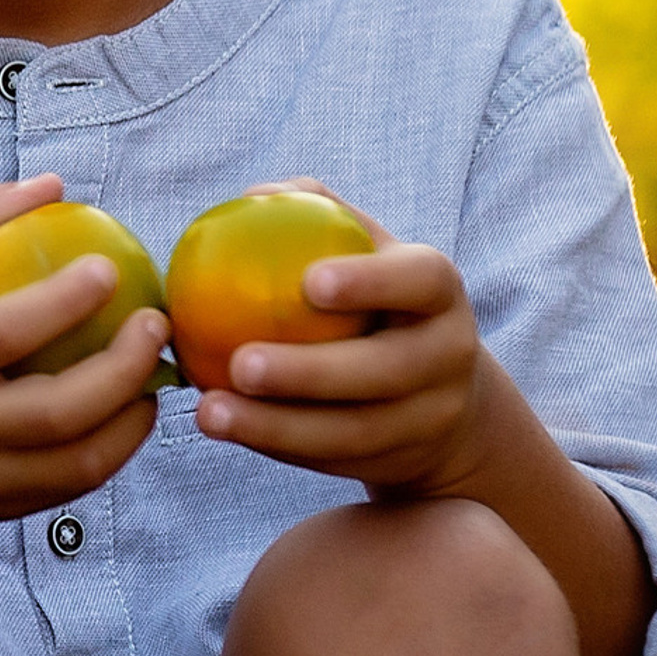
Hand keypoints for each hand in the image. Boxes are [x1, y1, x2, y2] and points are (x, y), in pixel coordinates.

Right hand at [0, 177, 169, 525]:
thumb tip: (55, 186)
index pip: (3, 333)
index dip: (66, 301)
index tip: (110, 268)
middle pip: (55, 413)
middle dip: (124, 369)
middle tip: (155, 325)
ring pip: (72, 467)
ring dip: (131, 423)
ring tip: (153, 378)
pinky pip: (62, 490)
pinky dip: (107, 454)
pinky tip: (125, 415)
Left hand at [197, 216, 489, 492]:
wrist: (439, 395)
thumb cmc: (377, 302)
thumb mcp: (369, 254)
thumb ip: (319, 216)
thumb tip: (255, 195)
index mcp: (440, 294)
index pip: (420, 281)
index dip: (371, 282)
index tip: (309, 282)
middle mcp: (447, 356)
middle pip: (385, 371)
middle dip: (310, 372)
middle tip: (240, 363)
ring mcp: (429, 418)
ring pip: (353, 431)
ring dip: (275, 426)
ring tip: (209, 411)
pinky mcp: (397, 460)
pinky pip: (331, 459)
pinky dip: (275, 445)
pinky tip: (224, 427)